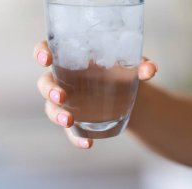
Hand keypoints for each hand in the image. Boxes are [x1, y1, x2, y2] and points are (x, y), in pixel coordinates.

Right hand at [34, 40, 157, 148]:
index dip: (41, 53)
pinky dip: (76, 137)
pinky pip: (69, 130)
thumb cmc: (121, 70)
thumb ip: (140, 65)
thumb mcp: (131, 64)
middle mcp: (63, 78)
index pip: (47, 50)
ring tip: (69, 121)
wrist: (128, 94)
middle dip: (49, 90)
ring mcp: (67, 100)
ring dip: (57, 115)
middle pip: (45, 82)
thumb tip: (150, 70)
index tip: (46, 59)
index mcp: (71, 57)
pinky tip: (87, 142)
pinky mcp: (75, 119)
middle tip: (61, 96)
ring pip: (51, 107)